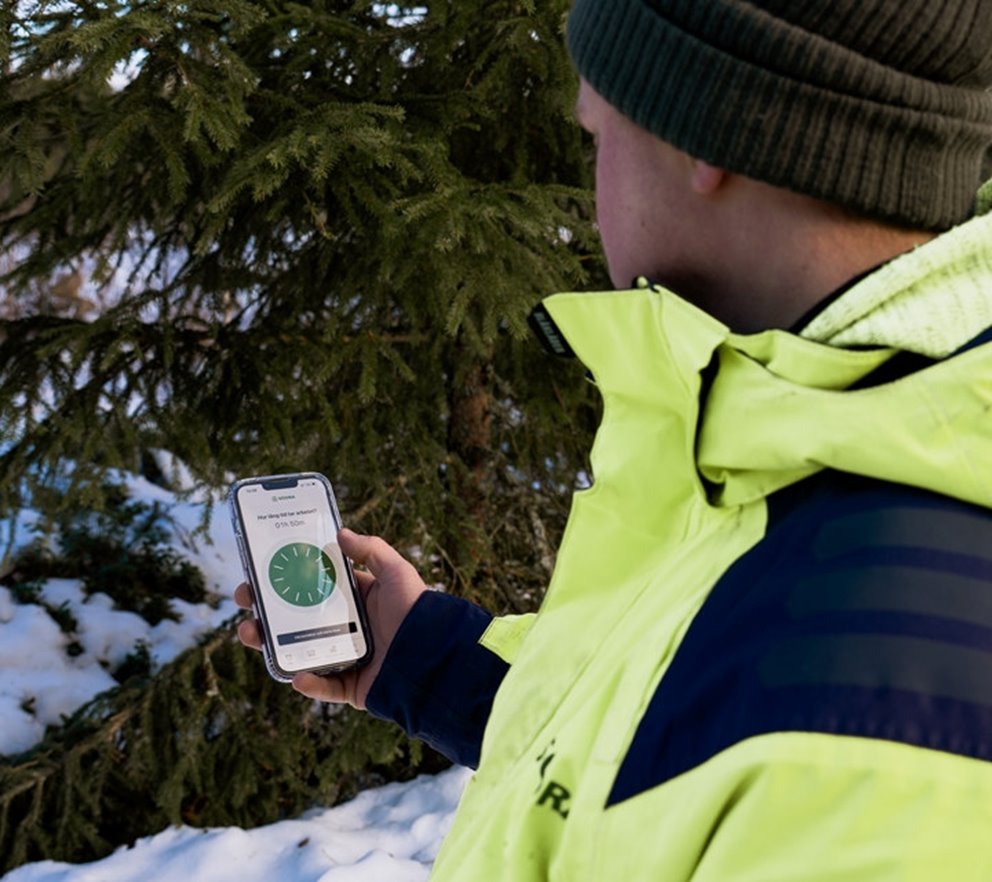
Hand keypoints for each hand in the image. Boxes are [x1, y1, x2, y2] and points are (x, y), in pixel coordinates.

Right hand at [234, 527, 426, 708]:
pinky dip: (308, 683)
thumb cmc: (416, 610)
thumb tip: (340, 532)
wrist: (435, 654)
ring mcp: (347, 658)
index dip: (284, 582)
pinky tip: (296, 674)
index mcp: (355, 601)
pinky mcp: (352, 687)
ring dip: (271, 645)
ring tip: (250, 633)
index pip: (312, 589)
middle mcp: (347, 629)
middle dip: (265, 612)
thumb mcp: (397, 571)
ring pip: (299, 653)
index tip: (259, 573)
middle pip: (296, 621)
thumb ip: (371, 550)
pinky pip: (324, 687)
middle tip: (246, 601)